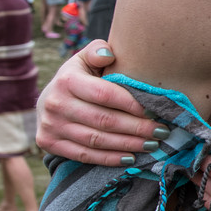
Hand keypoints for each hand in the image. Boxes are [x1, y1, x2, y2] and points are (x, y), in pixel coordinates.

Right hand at [36, 41, 160, 165]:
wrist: (48, 98)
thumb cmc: (79, 76)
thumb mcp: (86, 59)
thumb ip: (98, 51)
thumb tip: (108, 55)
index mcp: (67, 80)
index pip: (105, 94)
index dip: (132, 104)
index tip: (155, 110)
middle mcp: (55, 103)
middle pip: (103, 120)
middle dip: (137, 128)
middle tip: (162, 132)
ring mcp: (50, 125)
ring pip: (96, 140)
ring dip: (128, 145)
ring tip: (152, 145)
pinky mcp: (48, 143)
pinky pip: (83, 155)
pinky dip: (109, 158)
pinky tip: (130, 157)